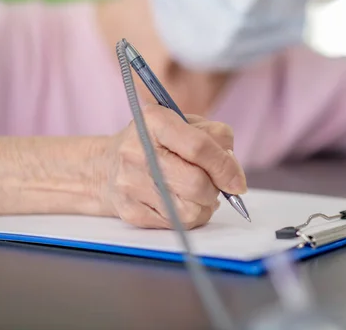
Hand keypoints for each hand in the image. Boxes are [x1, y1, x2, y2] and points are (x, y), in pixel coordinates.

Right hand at [100, 105, 246, 229]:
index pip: (199, 147)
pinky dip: (189, 216)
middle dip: (215, 188)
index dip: (225, 167)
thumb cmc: (157, 142)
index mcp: (154, 121)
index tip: (238, 181)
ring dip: (204, 205)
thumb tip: (233, 174)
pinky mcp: (130, 212)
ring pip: (189, 210)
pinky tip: (180, 201)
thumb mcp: (185, 124)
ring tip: (197, 192)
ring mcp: (130, 184)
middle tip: (214, 184)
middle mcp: (137, 152)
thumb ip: (215, 138)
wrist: (107, 167)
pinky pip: (177, 225)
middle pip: (196, 183)